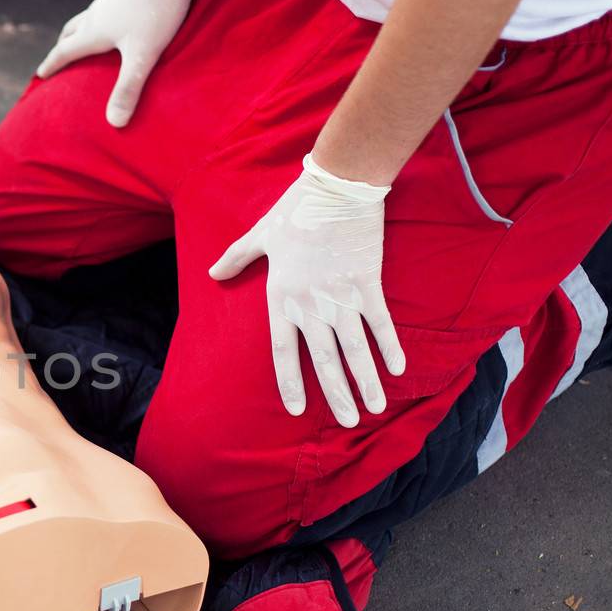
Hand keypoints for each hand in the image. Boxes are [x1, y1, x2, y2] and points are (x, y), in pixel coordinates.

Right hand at [36, 0, 202, 127]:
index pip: (64, 52)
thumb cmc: (156, 13)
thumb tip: (114, 123)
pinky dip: (98, 22)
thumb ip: (128, 89)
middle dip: (61, 48)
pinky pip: (102, 10)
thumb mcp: (142, 56)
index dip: (51, 66)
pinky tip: (115, 24)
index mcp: (94, 32)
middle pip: (70, 33)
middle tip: (58, 60)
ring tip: (85, 44)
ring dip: (79, 33)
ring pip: (86, 19)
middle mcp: (96, 14)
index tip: (40, 75)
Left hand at [208, 153, 406, 427]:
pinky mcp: (369, 283)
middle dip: (336, 394)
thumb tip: (213, 273)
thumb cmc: (295, 210)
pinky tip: (399, 369)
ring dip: (366, 380)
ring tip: (374, 408)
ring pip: (355, 349)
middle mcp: (311, 304)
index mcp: (281, 297)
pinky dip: (390, 346)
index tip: (295, 409)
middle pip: (323, 360)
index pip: (283, 351)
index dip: (290, 382)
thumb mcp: (259, 234)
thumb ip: (237, 258)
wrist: (336, 187)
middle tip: (346, 423)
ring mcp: (342, 296)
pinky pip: (381, 323)